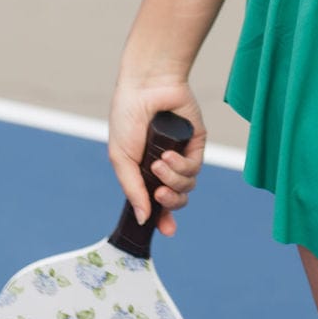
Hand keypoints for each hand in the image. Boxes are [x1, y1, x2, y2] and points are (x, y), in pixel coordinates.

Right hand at [108, 76, 206, 237]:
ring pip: (187, 186)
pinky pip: (195, 167)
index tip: (166, 231)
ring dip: (173, 179)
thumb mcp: (121, 157)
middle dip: (170, 202)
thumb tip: (142, 219)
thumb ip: (132, 189)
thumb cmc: (128, 117)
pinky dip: (182, 166)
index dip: (163, 219)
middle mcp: (165, 167)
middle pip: (176, 199)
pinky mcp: (196, 143)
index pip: (157, 203)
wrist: (145, 87)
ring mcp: (182, 155)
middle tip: (159, 192)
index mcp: (144, 172)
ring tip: (159, 162)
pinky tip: (169, 155)